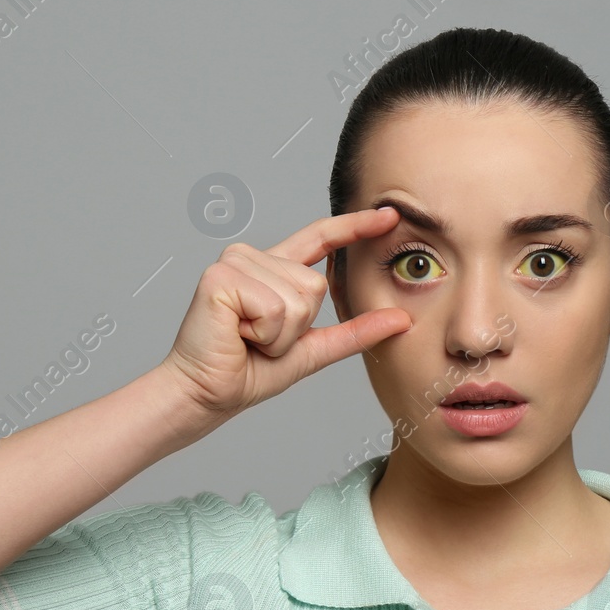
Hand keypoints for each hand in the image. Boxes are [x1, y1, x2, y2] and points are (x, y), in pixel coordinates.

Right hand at [158, 207, 411, 420]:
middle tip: (261, 340)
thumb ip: (354, 332)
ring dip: (279, 334)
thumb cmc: (249, 373)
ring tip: (247, 339)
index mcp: (273, 270)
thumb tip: (401, 319)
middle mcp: (252, 258)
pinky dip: (264, 334)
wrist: (207, 395)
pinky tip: (237, 335)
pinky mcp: (221, 277)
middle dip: (297, 326)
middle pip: (315, 285)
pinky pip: (275, 307)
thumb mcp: (312, 350)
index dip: (355, 227)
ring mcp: (235, 263)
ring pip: (298, 298)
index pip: (320, 238)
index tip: (389, 215)